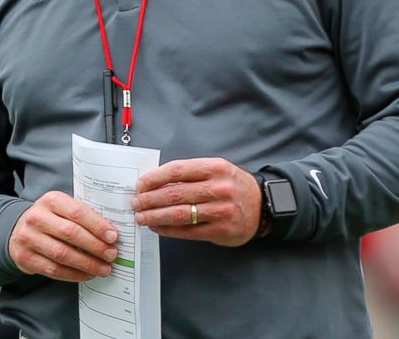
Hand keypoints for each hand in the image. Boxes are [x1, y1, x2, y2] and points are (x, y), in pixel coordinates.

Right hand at [8, 191, 118, 281]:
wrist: (18, 230)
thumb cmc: (50, 218)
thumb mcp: (62, 208)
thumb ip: (82, 215)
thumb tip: (110, 232)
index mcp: (50, 200)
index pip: (77, 212)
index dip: (97, 225)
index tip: (113, 236)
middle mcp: (37, 217)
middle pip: (71, 234)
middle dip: (95, 246)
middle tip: (111, 254)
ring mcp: (28, 238)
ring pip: (62, 254)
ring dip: (87, 264)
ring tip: (104, 268)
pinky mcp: (25, 258)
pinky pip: (54, 270)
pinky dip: (74, 274)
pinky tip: (87, 274)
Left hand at [131, 158, 261, 246]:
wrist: (262, 206)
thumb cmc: (233, 185)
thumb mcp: (217, 170)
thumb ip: (191, 174)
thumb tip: (156, 181)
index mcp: (215, 167)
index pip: (177, 170)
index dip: (155, 178)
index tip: (140, 184)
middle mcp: (219, 188)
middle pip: (175, 193)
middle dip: (150, 199)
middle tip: (135, 202)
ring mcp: (220, 210)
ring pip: (179, 213)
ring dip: (155, 216)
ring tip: (141, 217)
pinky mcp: (220, 230)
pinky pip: (188, 231)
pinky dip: (169, 230)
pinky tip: (158, 228)